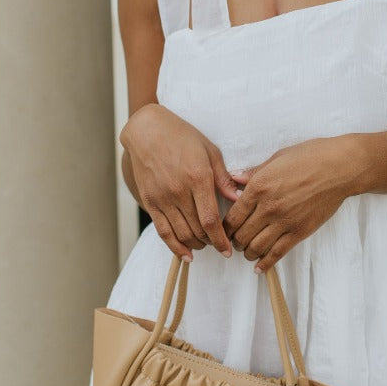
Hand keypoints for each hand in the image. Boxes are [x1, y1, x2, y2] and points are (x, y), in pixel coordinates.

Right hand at [120, 104, 239, 260]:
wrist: (147, 130)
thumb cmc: (182, 136)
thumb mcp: (210, 151)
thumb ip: (224, 178)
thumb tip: (239, 199)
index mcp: (198, 178)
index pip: (211, 220)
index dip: (221, 239)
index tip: (228, 250)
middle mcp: (179, 191)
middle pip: (197, 230)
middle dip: (211, 243)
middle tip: (220, 245)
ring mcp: (162, 198)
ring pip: (181, 234)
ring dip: (196, 245)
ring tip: (205, 245)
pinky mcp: (150, 201)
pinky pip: (162, 230)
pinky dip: (174, 246)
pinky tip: (185, 254)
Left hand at [222, 138, 356, 271]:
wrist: (340, 168)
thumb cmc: (311, 157)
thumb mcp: (277, 158)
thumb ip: (254, 173)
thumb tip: (234, 179)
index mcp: (259, 187)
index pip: (233, 215)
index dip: (225, 226)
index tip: (224, 229)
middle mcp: (268, 207)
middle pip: (241, 234)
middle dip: (235, 241)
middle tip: (235, 241)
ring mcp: (284, 221)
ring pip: (256, 247)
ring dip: (247, 252)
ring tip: (247, 251)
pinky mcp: (300, 232)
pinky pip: (277, 253)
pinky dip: (265, 263)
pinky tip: (259, 267)